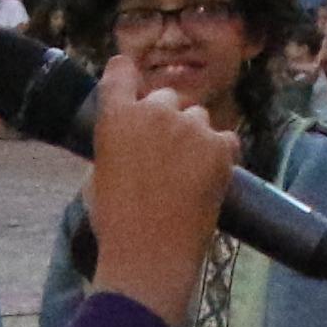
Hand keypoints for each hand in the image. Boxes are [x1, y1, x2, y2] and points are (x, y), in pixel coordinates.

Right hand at [83, 63, 243, 326]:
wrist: (150, 255)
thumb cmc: (116, 222)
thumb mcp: (99, 173)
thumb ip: (116, 141)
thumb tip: (133, 136)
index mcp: (116, 116)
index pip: (120, 71)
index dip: (128, 73)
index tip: (131, 77)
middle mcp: (154, 112)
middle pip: (167, 97)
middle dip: (167, 119)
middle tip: (166, 154)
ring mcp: (190, 127)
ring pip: (199, 117)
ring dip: (195, 136)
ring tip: (187, 173)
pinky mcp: (220, 147)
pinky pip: (226, 140)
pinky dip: (220, 155)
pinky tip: (208, 181)